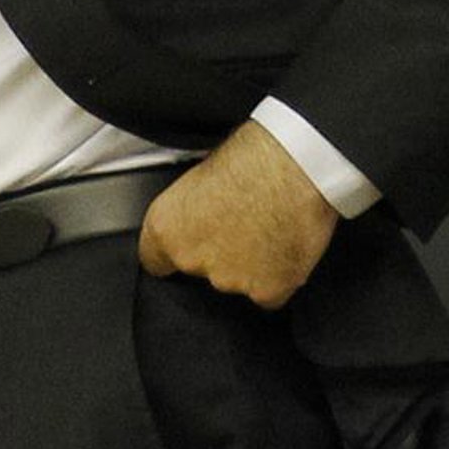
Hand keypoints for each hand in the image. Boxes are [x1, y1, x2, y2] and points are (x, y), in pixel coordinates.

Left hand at [137, 120, 338, 308]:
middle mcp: (192, 259)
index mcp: (166, 228)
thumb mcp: (200, 173)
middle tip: (240, 223)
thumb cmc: (251, 156)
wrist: (293, 166)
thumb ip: (191, 209)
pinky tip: (284, 246)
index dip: (173, 252)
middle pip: (200, 269)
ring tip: (267, 227)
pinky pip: (269, 292)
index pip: (154, 259)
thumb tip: (200, 212)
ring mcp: (230, 280)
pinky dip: (277, 276)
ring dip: (248, 263)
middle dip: (217, 252)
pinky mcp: (267, 292)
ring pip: (236, 280)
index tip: (187, 244)